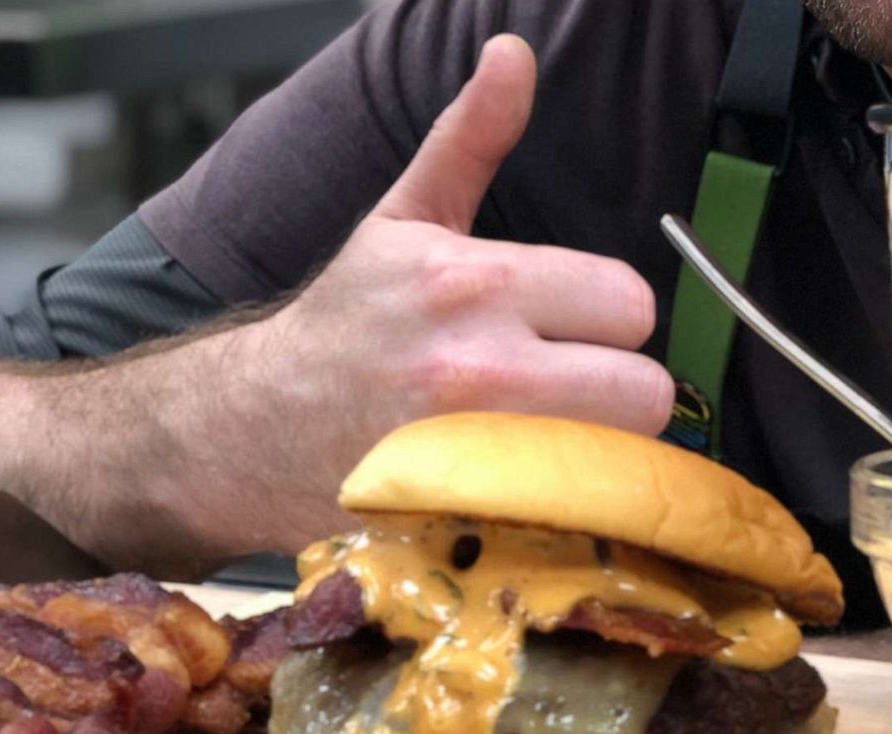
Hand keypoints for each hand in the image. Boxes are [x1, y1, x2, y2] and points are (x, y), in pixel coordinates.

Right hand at [0, 35, 673, 572]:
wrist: (245, 429)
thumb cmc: (343, 323)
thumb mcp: (403, 221)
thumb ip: (471, 138)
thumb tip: (514, 52)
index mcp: (474, 281)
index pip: (631, 302)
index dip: (610, 320)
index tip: (574, 330)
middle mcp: (479, 366)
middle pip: (646, 390)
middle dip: (618, 393)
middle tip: (572, 393)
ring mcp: (473, 455)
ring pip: (619, 462)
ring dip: (600, 455)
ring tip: (549, 441)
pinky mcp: (464, 523)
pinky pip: (576, 523)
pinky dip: (567, 512)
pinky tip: (524, 491)